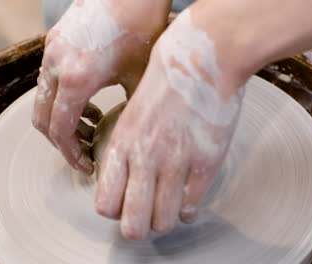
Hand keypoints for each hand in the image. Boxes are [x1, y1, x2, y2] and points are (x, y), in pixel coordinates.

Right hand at [32, 0, 170, 173]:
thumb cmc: (141, 26)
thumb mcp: (140, 77)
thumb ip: (129, 111)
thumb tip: (130, 140)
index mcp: (77, 78)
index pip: (60, 131)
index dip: (71, 155)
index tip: (86, 166)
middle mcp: (56, 65)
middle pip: (42, 121)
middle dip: (63, 142)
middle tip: (86, 151)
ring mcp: (51, 52)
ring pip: (42, 101)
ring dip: (61, 120)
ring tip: (90, 125)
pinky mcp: (54, 42)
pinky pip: (48, 81)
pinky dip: (61, 99)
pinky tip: (87, 100)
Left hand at [95, 8, 248, 239]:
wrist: (202, 58)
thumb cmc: (165, 81)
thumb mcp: (132, 112)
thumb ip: (126, 147)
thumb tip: (125, 179)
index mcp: (121, 143)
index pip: (105, 203)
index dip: (115, 209)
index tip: (124, 202)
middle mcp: (145, 157)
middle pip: (133, 225)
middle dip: (137, 228)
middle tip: (145, 218)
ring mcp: (176, 162)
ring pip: (163, 222)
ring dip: (164, 220)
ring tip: (168, 208)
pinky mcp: (206, 163)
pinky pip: (192, 208)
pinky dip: (188, 210)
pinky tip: (188, 198)